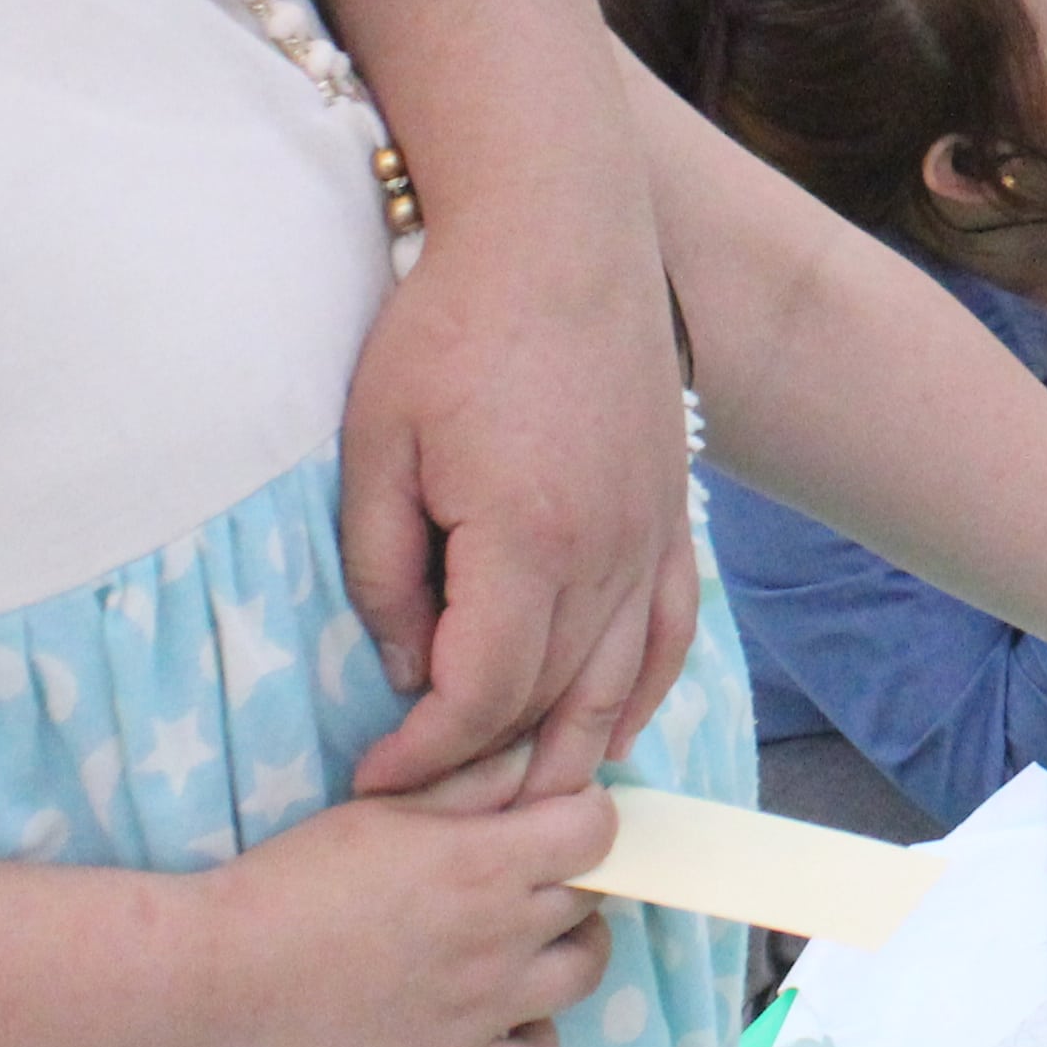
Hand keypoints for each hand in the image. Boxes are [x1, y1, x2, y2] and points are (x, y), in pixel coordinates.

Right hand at [194, 754, 618, 1046]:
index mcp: (485, 864)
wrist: (222, 975)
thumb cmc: (295, 878)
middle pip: (591, 899)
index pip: (599, 830)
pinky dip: (531, 1035)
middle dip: (570, 876)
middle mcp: (499, 939)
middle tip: (521, 874)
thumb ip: (475, 785)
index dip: (585, 816)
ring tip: (517, 940)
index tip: (555, 819)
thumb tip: (543, 764)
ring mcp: (482, 1013)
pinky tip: (497, 1012)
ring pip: (582, 975)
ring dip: (564, 949)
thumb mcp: (387, 807)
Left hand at [339, 206, 698, 804]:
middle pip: (555, 705)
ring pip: (621, 683)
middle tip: (433, 814)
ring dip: (570, 752)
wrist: (557, 232)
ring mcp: (650, 535)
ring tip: (516, 801)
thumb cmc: (451, 326)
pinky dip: (645, 691)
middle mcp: (605, 554)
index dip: (425, 756)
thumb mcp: (377, 447)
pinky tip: (613, 727)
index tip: (375, 779)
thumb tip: (404, 665)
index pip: (480, 696)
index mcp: (526, 542)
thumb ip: (386, 569)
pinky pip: (671, 630)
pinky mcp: (670, 512)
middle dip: (488, 773)